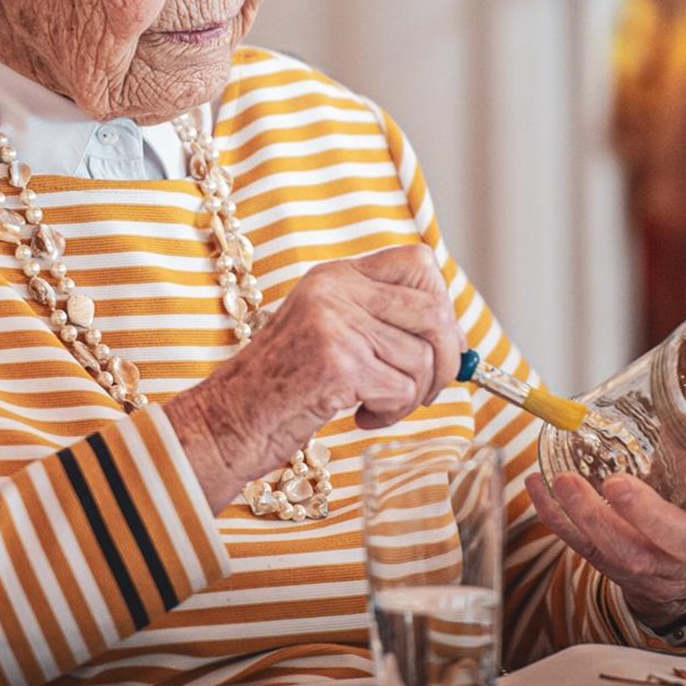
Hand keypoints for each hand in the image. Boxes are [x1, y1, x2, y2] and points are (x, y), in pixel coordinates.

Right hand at [166, 245, 463, 509]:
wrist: (229, 421)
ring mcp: (334, 322)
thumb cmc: (283, 387)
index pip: (418, 263)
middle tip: (423, 390)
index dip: (441, 305)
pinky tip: (360, 417)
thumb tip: (456, 339)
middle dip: (443, 360)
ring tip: (373, 406)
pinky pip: (401, 390)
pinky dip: (391, 413)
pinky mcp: (336, 362)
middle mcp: (334, 289)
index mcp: (334, 275)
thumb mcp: (330, 333)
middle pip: (433, 312)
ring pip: (421, 359)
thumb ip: (381, 322)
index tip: (438, 343)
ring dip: (409, 397)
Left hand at [526, 464, 685, 628]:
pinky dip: (560, 522)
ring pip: (632, 555)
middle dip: (647, 515)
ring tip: (566, 483)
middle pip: (685, 542)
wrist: (683, 556)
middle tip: (616, 484)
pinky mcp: (623, 572)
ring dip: (594, 520)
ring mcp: (665, 567)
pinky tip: (540, 490)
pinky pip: (590, 552)